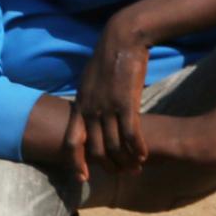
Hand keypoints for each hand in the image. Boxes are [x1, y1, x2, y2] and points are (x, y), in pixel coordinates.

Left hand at [72, 14, 154, 177]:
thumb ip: (87, 99)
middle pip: (96, 149)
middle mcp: (90, 110)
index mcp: (79, 106)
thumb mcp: (89, 80)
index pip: (71, 142)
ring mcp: (108, 108)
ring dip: (125, 160)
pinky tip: (143, 155)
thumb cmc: (108, 58)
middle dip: (108, 166)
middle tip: (120, 173)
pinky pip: (130, 134)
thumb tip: (85, 111)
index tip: (83, 178)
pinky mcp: (126, 103)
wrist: (122, 38)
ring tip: (135, 167)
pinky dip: (137, 148)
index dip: (75, 163)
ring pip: (114, 146)